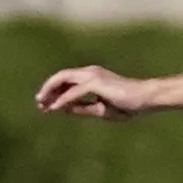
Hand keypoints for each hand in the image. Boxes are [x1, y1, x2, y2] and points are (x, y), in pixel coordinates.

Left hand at [35, 65, 149, 119]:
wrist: (145, 99)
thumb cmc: (127, 104)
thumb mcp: (100, 109)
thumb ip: (82, 107)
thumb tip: (64, 109)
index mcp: (91, 76)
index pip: (66, 81)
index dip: (54, 91)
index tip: (45, 105)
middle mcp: (90, 72)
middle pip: (61, 76)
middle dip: (47, 88)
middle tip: (38, 102)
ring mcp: (93, 75)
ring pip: (63, 79)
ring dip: (50, 91)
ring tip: (42, 103)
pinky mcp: (97, 83)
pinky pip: (74, 92)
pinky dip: (63, 100)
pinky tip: (55, 108)